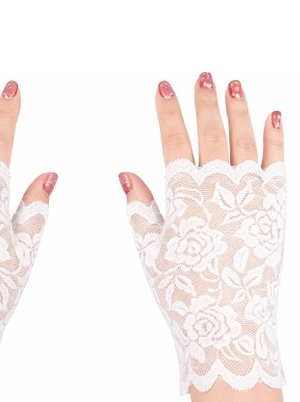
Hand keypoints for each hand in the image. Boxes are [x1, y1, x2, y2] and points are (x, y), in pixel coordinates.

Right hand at [120, 74, 284, 394]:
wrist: (229, 326)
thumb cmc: (184, 294)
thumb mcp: (151, 253)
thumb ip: (140, 210)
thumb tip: (125, 173)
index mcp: (184, 198)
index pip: (174, 143)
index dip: (168, 113)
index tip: (164, 87)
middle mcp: (219, 189)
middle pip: (212, 134)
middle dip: (205, 102)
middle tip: (203, 76)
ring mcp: (250, 196)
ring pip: (245, 141)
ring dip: (239, 110)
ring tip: (233, 84)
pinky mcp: (274, 209)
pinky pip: (277, 163)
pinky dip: (275, 138)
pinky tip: (274, 116)